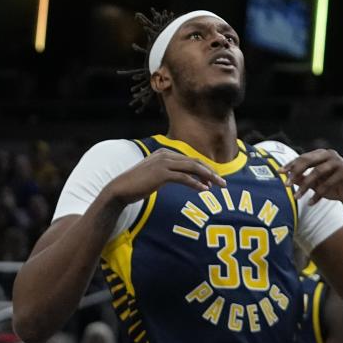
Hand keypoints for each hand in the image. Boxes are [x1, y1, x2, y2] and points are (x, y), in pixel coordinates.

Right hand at [104, 150, 225, 206]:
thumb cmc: (136, 184)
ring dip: (208, 177)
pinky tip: (203, 189)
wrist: (120, 189)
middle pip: (195, 162)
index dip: (204, 169)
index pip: (190, 159)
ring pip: (192, 168)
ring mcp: (164, 163)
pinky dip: (196, 183)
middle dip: (210, 172)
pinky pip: (184, 178)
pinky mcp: (162, 174)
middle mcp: (166, 155)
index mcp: (165, 152)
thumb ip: (167, 172)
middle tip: (222, 183)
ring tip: (217, 186)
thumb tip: (180, 177)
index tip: (213, 179)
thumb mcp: (154, 174)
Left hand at [284, 149, 342, 211]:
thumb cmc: (333, 187)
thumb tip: (287, 177)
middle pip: (309, 160)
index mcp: (322, 154)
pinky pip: (328, 184)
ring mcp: (338, 163)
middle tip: (286, 184)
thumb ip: (303, 178)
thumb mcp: (315, 183)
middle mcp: (330, 155)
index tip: (279, 172)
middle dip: (296, 172)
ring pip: (317, 172)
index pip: (303, 157)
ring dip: (305, 186)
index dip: (290, 164)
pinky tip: (311, 203)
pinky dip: (318, 194)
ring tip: (297, 197)